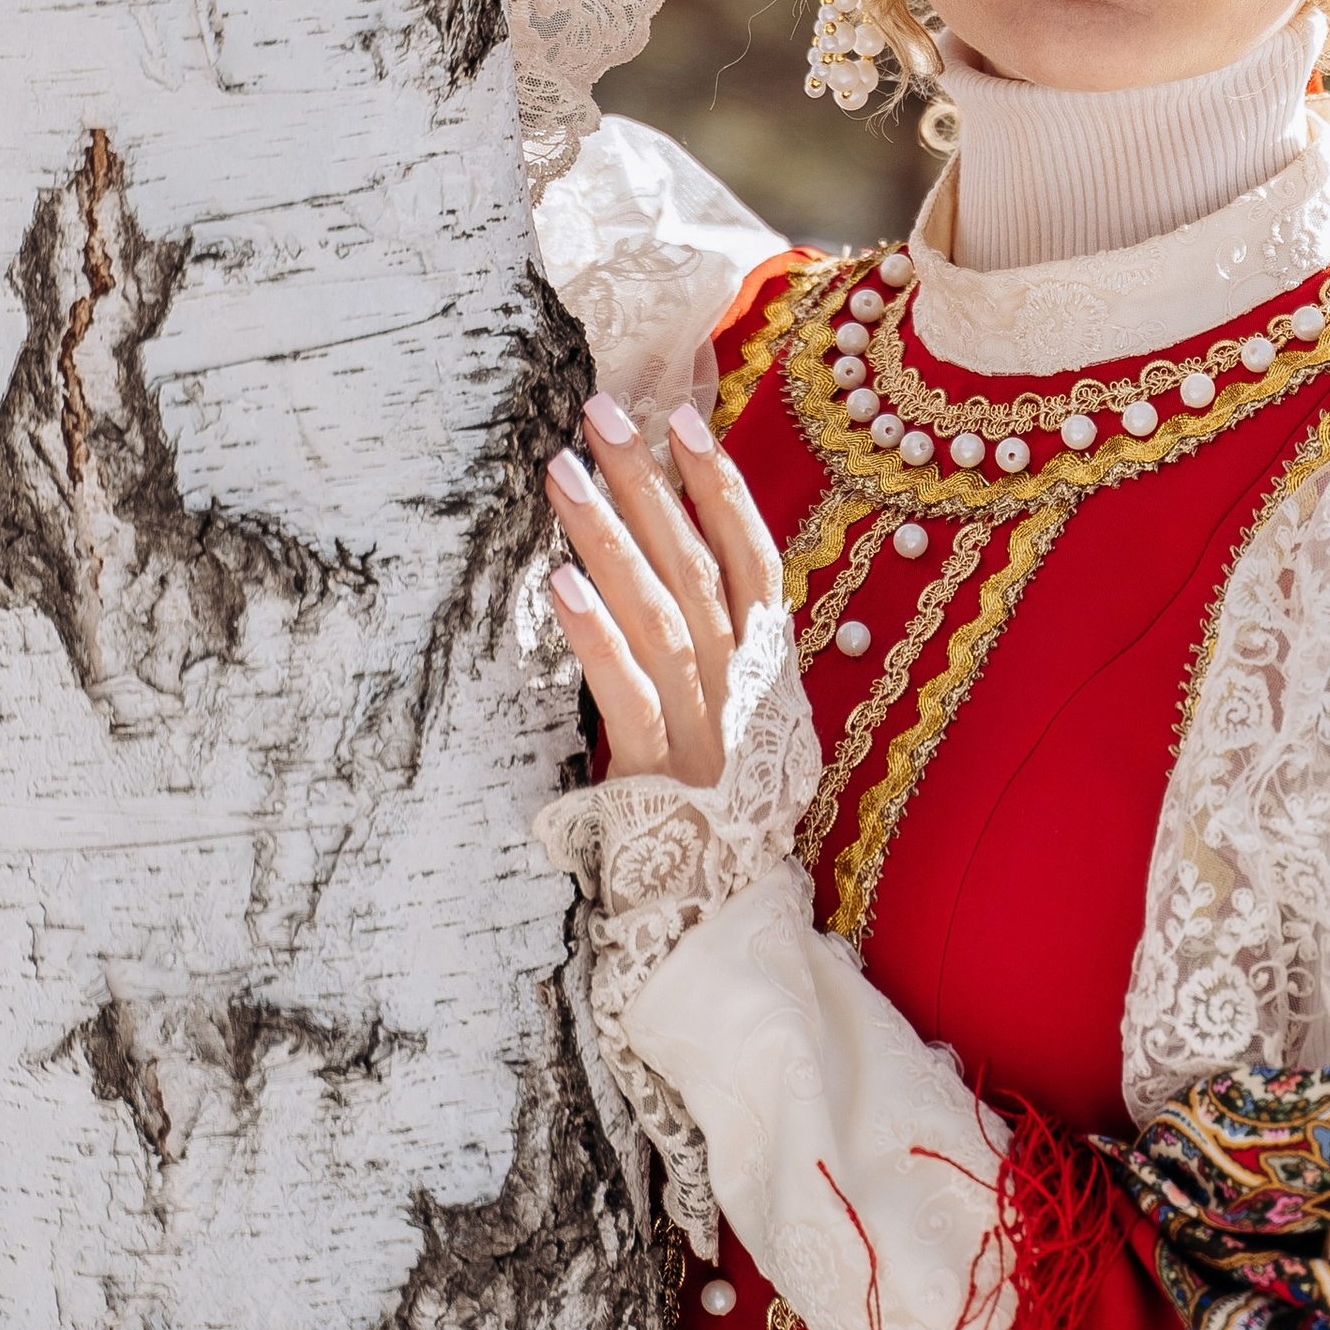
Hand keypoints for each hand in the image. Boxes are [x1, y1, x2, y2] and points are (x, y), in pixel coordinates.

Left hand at [545, 392, 784, 783]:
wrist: (726, 915)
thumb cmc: (725, 806)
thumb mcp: (751, 718)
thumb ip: (730, 645)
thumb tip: (684, 552)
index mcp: (770, 668)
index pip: (753, 557)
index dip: (721, 487)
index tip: (682, 419)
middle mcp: (743, 686)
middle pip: (695, 566)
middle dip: (647, 484)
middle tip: (599, 414)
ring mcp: (702, 727)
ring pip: (656, 612)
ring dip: (609, 536)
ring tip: (563, 474)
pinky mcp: (654, 771)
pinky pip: (623, 691)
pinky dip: (594, 636)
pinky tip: (559, 584)